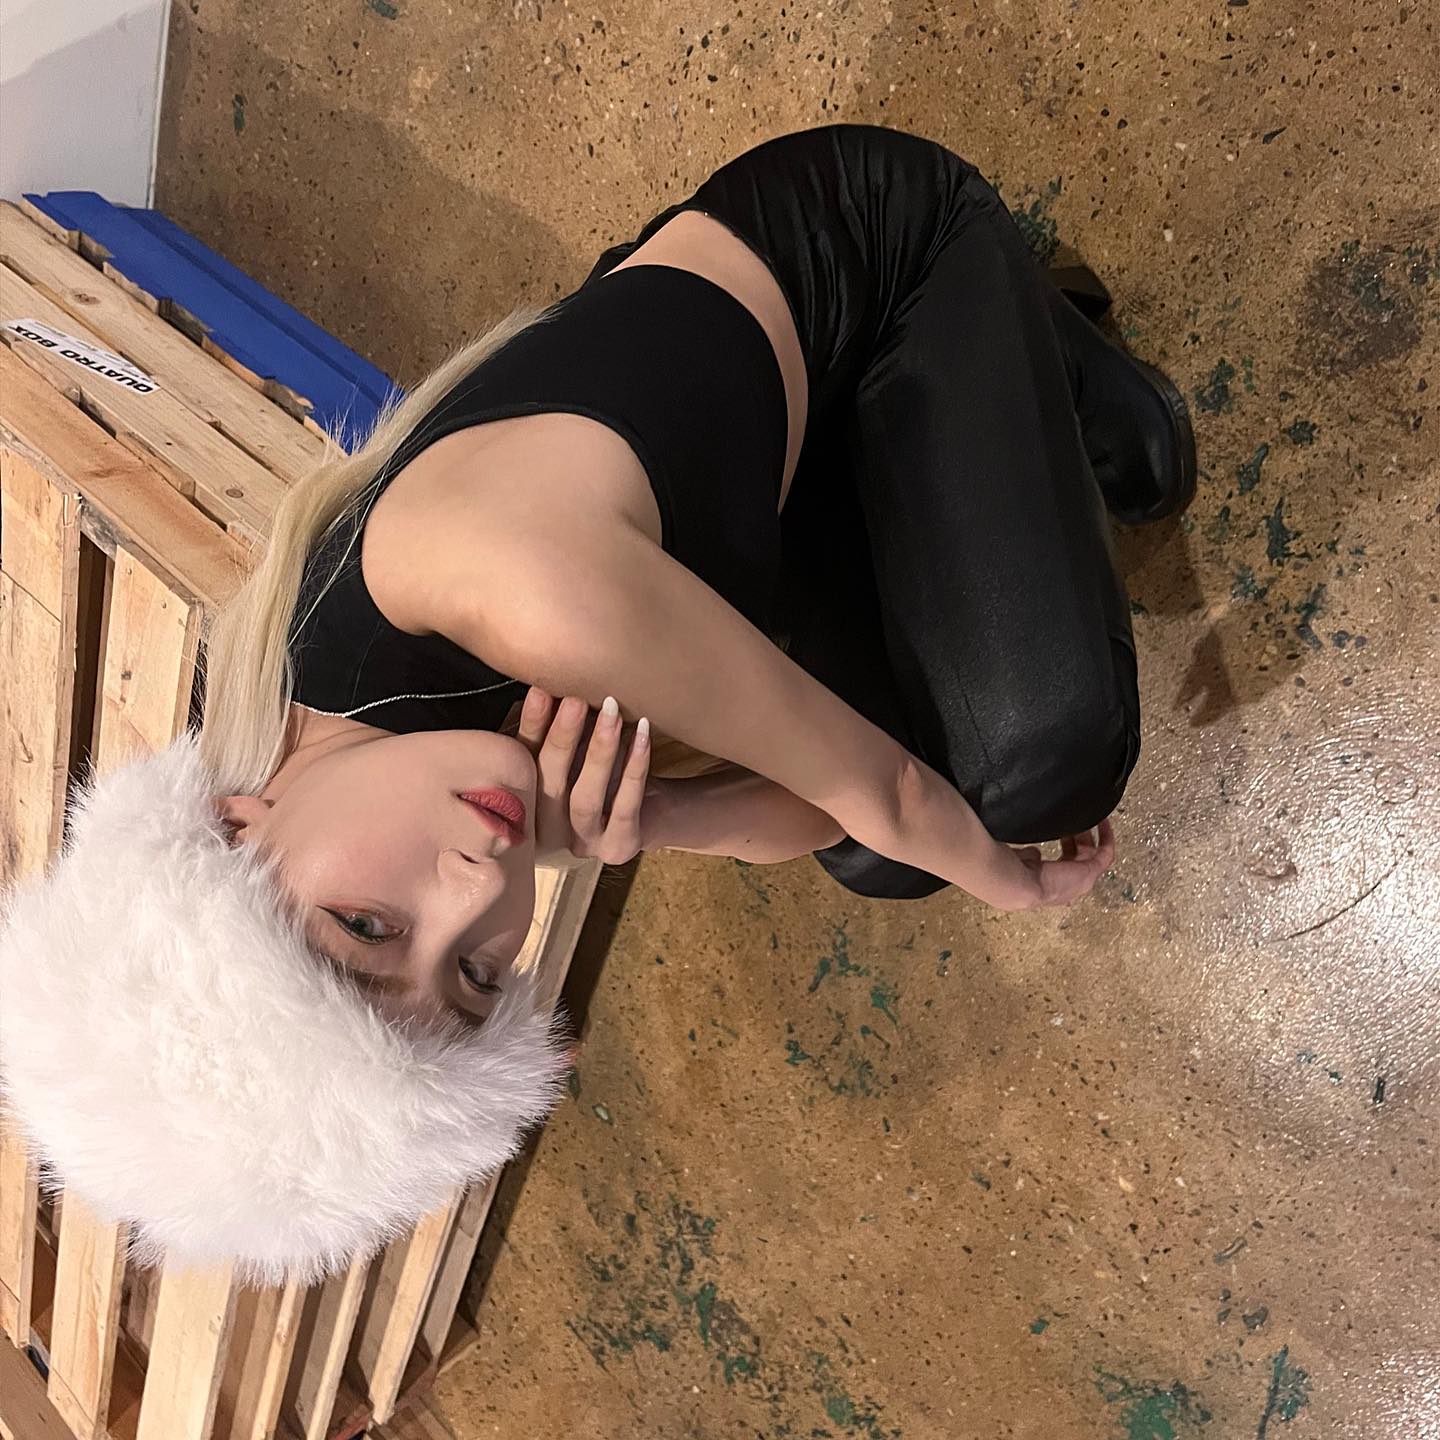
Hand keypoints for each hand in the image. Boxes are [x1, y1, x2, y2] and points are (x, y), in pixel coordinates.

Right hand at [516, 686, 652, 863]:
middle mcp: (546, 832)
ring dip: (599, 752)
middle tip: (575, 701)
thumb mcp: (578, 749)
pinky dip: (634, 767)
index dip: (532, 728)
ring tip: (611, 712)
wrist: (655, 808)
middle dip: (562, 738)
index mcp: (526, 804)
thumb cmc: (606, 771)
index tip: (541, 691)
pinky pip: (625, 806)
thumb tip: (550, 684)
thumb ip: (561, 730)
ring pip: (585, 800)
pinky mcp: (617, 848)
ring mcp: (582, 845)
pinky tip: (641, 734)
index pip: (523, 764)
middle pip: (548, 785)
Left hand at [998, 818, 1116, 909]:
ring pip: (1091, 854)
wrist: (1015, 885)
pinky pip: (1105, 853)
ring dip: (1090, 834)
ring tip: (1087, 816)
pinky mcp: (1089, 874)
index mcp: (1047, 883)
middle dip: (1077, 834)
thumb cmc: (1010, 872)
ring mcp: (1080, 881)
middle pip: (1078, 855)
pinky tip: (1103, 820)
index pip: (1062, 861)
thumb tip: (1034, 850)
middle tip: (1073, 817)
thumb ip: (1028, 856)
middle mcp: (1066, 885)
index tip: (1063, 827)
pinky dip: (1106, 836)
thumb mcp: (1020, 860)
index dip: (1066, 843)